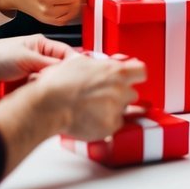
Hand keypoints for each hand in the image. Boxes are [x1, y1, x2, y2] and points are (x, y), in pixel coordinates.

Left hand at [0, 35, 72, 98]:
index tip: (79, 73)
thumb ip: (48, 63)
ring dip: (45, 88)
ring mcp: (32, 74)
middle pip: (58, 71)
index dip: (73, 62)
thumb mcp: (25, 57)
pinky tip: (32, 96)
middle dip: (57, 78)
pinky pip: (37, 94)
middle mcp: (38, 59)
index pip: (66, 53)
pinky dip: (37, 96)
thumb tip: (68, 67)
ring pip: (48, 84)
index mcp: (41, 45)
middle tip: (53, 82)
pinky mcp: (25, 88)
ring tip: (37, 87)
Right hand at [31, 53, 147, 139]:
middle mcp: (120, 90)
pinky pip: (115, 125)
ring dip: (113, 109)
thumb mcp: (81, 62)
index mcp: (115, 71)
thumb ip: (99, 64)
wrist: (48, 105)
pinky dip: (106, 123)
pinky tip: (92, 118)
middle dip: (121, 95)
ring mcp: (116, 109)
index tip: (131, 78)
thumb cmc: (59, 83)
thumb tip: (103, 64)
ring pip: (124, 110)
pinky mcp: (109, 126)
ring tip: (94, 108)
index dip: (135, 75)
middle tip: (103, 96)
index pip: (141, 71)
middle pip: (132, 93)